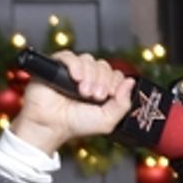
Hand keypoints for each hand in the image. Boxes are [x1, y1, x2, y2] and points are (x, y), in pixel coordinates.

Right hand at [13, 51, 134, 154]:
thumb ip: (123, 103)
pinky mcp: (56, 66)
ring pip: (89, 60)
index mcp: (102, 87)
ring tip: (84, 92)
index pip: (115, 74)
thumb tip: (130, 82)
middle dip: (103, 81)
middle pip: (104, 66)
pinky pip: (69, 56)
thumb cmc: (77, 124)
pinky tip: (75, 77)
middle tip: (95, 96)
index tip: (109, 95)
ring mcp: (72, 70)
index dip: (115, 82)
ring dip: (90, 75)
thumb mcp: (107, 120)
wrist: (52, 126)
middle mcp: (88, 77)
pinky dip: (75, 65)